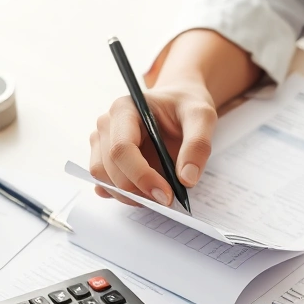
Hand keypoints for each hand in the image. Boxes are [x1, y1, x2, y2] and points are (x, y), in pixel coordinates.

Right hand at [89, 80, 216, 205]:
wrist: (178, 104)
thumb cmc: (185, 105)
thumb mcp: (202, 116)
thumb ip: (198, 145)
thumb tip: (186, 179)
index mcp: (125, 109)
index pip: (122, 149)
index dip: (142, 176)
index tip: (166, 195)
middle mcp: (107, 124)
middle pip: (110, 167)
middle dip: (138, 190)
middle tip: (167, 199)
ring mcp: (102, 141)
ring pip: (102, 178)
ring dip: (129, 195)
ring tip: (158, 195)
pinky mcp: (104, 158)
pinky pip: (104, 182)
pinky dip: (122, 194)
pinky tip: (144, 193)